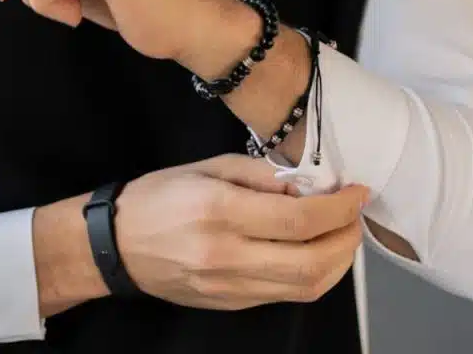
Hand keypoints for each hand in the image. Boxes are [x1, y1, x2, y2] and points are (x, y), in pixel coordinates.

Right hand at [115, 154, 367, 309]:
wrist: (115, 245)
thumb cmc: (159, 196)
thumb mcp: (209, 167)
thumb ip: (262, 175)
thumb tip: (309, 185)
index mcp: (220, 211)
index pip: (299, 220)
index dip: (339, 208)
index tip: (356, 192)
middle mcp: (227, 255)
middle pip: (312, 262)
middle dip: (347, 238)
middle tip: (355, 215)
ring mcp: (229, 287)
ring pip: (305, 287)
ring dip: (338, 262)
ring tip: (342, 235)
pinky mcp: (231, 304)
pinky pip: (286, 295)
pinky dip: (314, 275)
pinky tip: (316, 253)